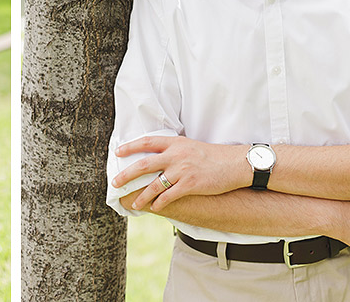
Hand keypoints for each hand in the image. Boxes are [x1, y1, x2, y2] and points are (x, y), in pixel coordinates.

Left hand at [112, 136, 247, 209]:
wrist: (235, 164)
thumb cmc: (214, 156)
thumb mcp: (191, 146)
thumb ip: (174, 149)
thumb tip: (159, 156)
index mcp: (175, 143)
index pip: (147, 142)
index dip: (131, 146)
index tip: (118, 152)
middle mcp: (176, 155)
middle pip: (144, 164)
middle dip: (127, 174)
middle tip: (114, 182)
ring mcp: (182, 170)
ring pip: (154, 184)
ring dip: (141, 195)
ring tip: (133, 203)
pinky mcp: (190, 185)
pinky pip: (169, 196)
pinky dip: (159, 202)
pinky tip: (154, 208)